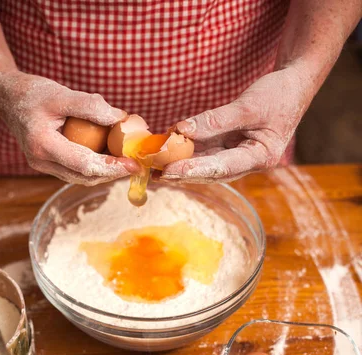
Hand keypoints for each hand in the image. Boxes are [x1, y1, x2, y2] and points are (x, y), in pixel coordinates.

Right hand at [0, 72, 138, 183]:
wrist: (7, 97)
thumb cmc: (32, 93)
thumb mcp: (61, 93)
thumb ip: (90, 106)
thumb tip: (120, 119)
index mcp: (42, 146)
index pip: (83, 165)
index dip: (111, 167)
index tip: (132, 164)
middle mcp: (41, 162)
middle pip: (84, 177)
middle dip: (112, 173)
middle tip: (135, 165)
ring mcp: (44, 166)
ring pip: (81, 177)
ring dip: (104, 171)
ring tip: (125, 160)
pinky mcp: (49, 164)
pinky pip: (76, 171)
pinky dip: (94, 166)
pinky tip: (109, 156)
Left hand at [161, 68, 311, 182]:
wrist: (293, 86)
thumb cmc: (278, 94)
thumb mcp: (249, 105)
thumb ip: (216, 120)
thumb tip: (183, 131)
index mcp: (261, 157)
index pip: (223, 167)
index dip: (196, 170)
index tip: (171, 171)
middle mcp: (248, 162)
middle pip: (211, 171)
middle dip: (183, 173)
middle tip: (155, 172)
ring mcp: (238, 155)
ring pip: (206, 163)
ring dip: (181, 164)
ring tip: (155, 165)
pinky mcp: (230, 146)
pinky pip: (206, 150)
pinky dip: (188, 150)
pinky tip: (167, 150)